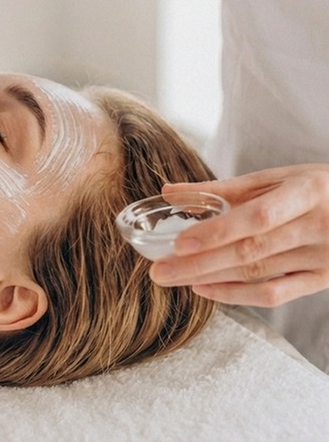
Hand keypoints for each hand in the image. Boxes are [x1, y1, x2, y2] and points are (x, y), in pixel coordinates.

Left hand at [149, 164, 328, 306]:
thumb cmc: (314, 188)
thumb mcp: (277, 178)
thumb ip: (223, 187)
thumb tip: (169, 191)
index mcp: (307, 192)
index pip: (257, 217)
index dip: (218, 232)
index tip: (179, 243)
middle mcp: (317, 227)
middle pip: (250, 251)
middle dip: (199, 263)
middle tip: (159, 271)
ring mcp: (322, 259)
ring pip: (257, 274)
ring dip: (210, 278)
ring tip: (172, 278)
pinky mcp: (320, 280)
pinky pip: (275, 294)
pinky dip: (236, 295)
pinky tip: (204, 289)